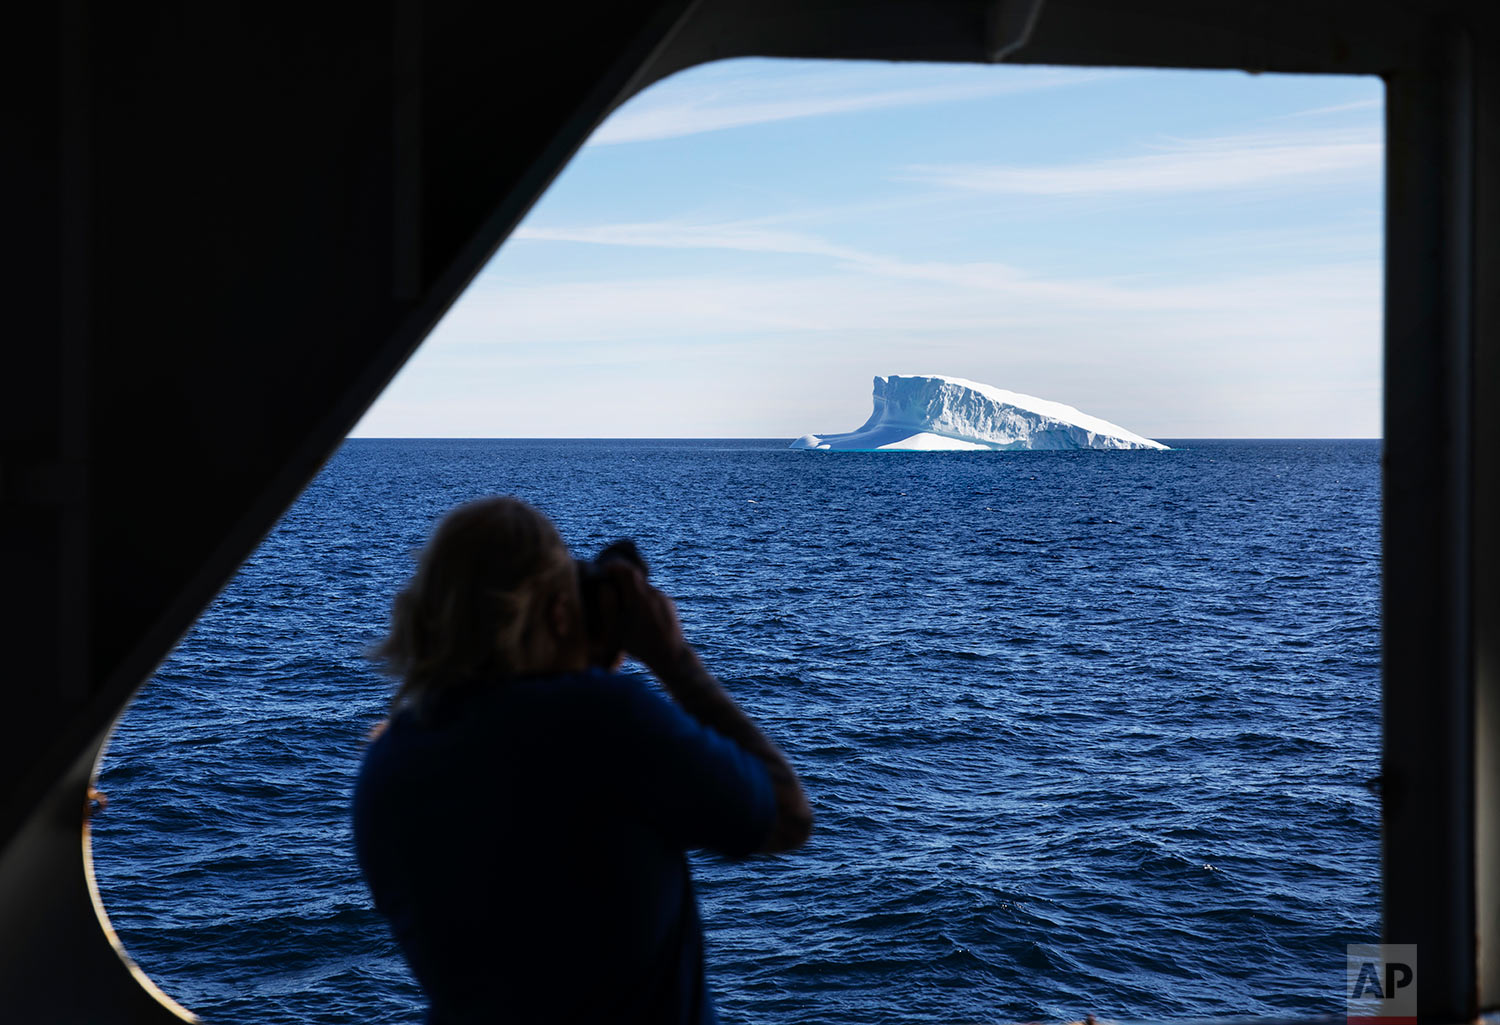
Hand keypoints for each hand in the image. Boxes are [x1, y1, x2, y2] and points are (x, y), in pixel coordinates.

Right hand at [603, 561, 686, 676]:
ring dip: (633, 592)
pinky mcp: (669, 603)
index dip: (614, 567)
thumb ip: (608, 607)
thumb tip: (604, 588)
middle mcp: (653, 593)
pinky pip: (653, 596)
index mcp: (639, 597)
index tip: (605, 571)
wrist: (671, 655)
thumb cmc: (640, 646)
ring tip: (626, 609)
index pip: (626, 571)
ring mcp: (663, 598)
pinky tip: (641, 616)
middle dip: (622, 580)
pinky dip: (644, 600)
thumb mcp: (617, 630)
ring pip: (644, 587)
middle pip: (635, 578)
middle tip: (611, 589)